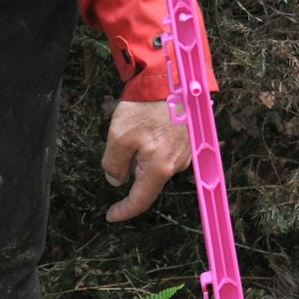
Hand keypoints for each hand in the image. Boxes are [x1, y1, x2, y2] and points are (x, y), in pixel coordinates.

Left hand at [101, 98, 192, 221]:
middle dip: (130, 169)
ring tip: (136, 128)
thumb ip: (114, 164)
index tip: (111, 216)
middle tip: (121, 142)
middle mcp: (176, 165)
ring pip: (156, 166)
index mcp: (159, 168)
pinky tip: (148, 126)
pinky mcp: (187, 142)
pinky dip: (153, 146)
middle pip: (147, 180)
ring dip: (141, 155)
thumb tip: (116, 180)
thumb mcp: (118, 136)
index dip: (124, 211)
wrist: (173, 82)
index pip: (140, 200)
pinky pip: (165, 153)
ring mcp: (185, 154)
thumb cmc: (146, 108)